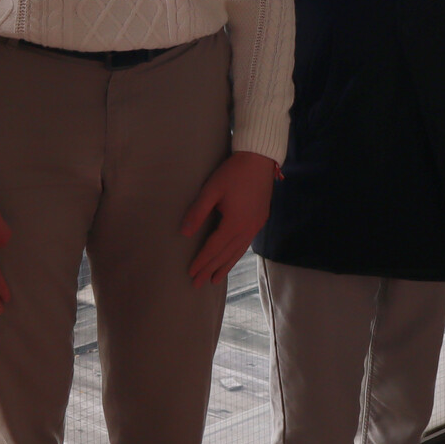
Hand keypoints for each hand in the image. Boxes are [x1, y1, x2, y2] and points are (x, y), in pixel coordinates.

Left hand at [180, 151, 276, 285]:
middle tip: (198, 284)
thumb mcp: (211, 190)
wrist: (260, 159)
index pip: (214, 248)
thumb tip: (184, 233)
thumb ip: (197, 212)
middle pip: (226, 254)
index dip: (201, 261)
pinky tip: (232, 257)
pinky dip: (236, 254)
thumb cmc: (233, 172)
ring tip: (216, 279)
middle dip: (211, 269)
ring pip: (238, 251)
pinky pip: (246, 243)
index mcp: (234, 223)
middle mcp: (247, 229)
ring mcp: (256, 225)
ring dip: (225, 266)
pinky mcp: (260, 219)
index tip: (191, 272)